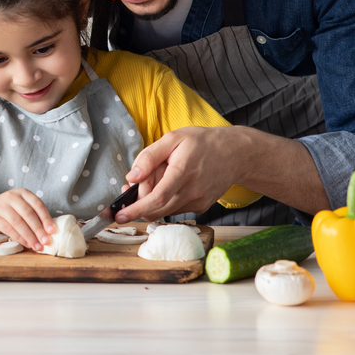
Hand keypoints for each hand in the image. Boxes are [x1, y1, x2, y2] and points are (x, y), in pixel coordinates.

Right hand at [0, 189, 55, 251]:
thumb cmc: (10, 209)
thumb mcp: (22, 206)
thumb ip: (34, 215)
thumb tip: (49, 232)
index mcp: (23, 192)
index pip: (37, 204)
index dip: (46, 218)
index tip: (52, 230)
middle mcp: (12, 197)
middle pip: (28, 213)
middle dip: (38, 229)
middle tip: (46, 241)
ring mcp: (1, 206)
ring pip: (18, 222)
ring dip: (29, 236)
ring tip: (37, 246)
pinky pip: (8, 229)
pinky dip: (19, 238)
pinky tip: (26, 244)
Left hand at [114, 126, 239, 222]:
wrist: (236, 153)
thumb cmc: (202, 143)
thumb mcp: (173, 138)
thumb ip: (149, 157)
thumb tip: (131, 177)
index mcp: (183, 172)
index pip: (157, 199)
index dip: (136, 210)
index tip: (119, 216)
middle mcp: (192, 191)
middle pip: (157, 209)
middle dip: (139, 203)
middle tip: (134, 185)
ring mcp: (198, 202)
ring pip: (165, 210)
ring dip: (153, 198)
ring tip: (162, 174)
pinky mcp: (201, 207)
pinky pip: (175, 208)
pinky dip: (166, 199)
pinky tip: (173, 182)